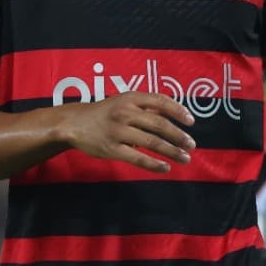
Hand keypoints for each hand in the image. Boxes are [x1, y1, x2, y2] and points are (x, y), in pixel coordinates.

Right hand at [57, 92, 195, 173]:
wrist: (74, 124)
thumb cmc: (104, 113)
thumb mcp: (122, 102)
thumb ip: (145, 107)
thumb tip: (174, 116)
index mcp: (130, 98)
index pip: (160, 101)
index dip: (178, 111)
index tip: (191, 121)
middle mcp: (125, 113)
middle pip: (159, 124)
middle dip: (179, 135)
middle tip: (191, 144)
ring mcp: (118, 131)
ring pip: (152, 142)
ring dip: (172, 151)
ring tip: (185, 158)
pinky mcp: (112, 149)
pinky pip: (138, 158)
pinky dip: (154, 164)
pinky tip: (165, 168)